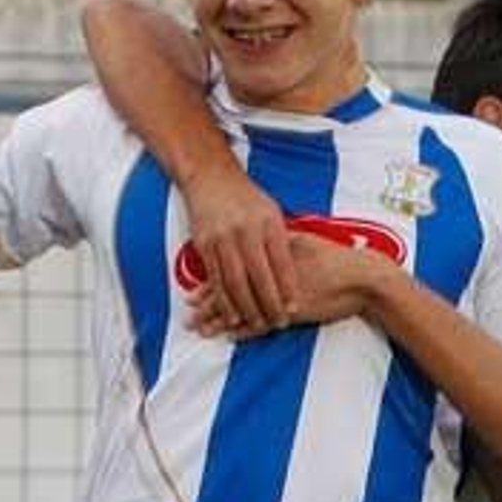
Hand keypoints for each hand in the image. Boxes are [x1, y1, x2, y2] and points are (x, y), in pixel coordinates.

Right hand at [178, 158, 298, 333]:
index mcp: (267, 222)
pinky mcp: (204, 245)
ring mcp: (222, 239)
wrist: (210, 177)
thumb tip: (298, 269)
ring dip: (247, 308)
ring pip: (235, 282)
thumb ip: (282, 239)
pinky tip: (232, 314)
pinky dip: (224, 300)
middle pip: (259, 276)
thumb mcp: (271, 211)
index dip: (288, 287)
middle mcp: (245, 231)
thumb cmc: (246, 197)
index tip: (294, 307)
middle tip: (278, 323)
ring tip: (257, 324)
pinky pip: (215, 279)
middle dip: (269, 304)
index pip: (281, 261)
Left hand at [188, 232, 384, 338]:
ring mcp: (278, 294)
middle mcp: (269, 274)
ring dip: (219, 320)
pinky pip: (261, 325)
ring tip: (199, 328)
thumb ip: (280, 242)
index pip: (234, 268)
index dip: (213, 280)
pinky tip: (228, 337)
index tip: (194, 288)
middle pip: (232, 289)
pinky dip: (244, 332)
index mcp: (269, 255)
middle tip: (188, 311)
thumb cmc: (336, 259)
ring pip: (242, 308)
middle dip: (208, 302)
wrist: (363, 279)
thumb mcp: (304, 241)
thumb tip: (262, 237)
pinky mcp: (290, 312)